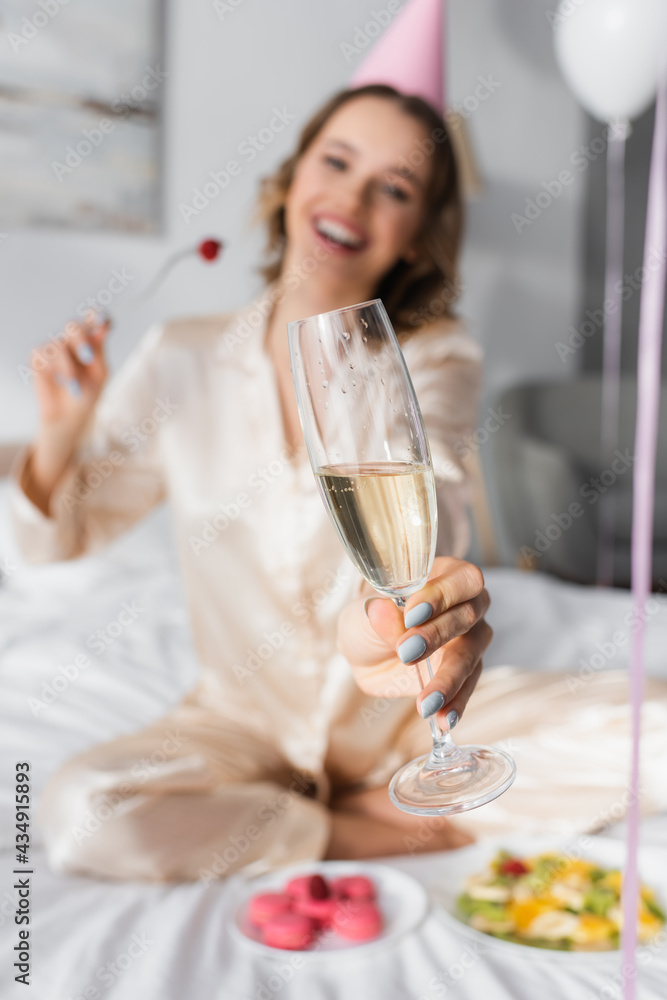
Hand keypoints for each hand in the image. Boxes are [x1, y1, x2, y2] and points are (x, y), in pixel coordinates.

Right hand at [32, 311, 109, 433]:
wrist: (68, 416)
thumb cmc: (87, 394)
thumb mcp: (99, 373)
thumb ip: (99, 351)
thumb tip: (103, 328)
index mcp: (91, 342)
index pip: (94, 321)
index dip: (98, 317)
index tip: (104, 320)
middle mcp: (72, 342)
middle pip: (74, 326)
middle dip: (80, 340)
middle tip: (87, 357)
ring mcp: (54, 348)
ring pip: (58, 343)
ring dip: (67, 366)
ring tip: (73, 386)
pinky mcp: (39, 358)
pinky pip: (43, 353)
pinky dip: (52, 368)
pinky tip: (57, 380)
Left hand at [337, 558, 491, 729]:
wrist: (366, 651)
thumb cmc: (370, 618)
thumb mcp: (364, 614)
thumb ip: (378, 614)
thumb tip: (383, 611)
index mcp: (447, 576)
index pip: (462, 579)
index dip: (442, 594)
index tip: (411, 613)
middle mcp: (467, 605)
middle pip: (468, 617)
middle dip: (437, 635)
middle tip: (406, 652)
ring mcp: (470, 640)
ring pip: (470, 656)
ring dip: (449, 679)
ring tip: (427, 702)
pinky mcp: (464, 673)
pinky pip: (467, 689)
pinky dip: (454, 705)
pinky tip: (442, 720)